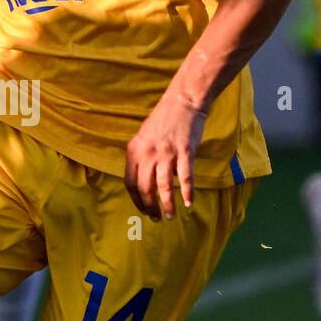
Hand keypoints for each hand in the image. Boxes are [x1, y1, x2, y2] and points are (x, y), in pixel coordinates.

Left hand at [124, 93, 207, 220]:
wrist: (182, 101)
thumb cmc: (163, 121)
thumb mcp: (143, 138)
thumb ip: (142, 159)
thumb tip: (146, 183)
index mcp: (134, 151)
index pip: (130, 183)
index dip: (136, 200)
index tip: (143, 210)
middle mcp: (148, 153)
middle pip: (145, 188)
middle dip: (150, 207)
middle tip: (156, 218)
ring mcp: (167, 153)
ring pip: (164, 187)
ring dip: (167, 205)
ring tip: (170, 217)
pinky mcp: (185, 151)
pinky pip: (185, 177)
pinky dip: (187, 192)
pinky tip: (189, 203)